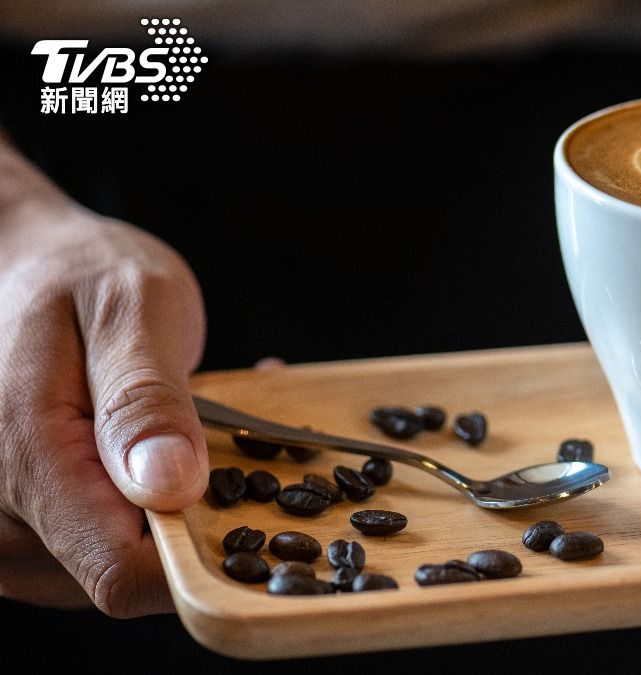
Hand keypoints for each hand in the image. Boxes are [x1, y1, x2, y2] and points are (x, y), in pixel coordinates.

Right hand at [0, 194, 207, 615]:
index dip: (194, 561)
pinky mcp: (28, 525)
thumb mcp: (132, 308)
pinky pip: (100, 546)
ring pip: (118, 567)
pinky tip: (167, 449)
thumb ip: (147, 399)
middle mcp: (2, 511)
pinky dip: (146, 509)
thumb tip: (170, 488)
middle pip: (125, 576)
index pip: (118, 573)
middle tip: (222, 431)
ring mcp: (8, 526)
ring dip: (173, 511)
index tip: (247, 505)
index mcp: (27, 458)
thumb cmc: (82, 274)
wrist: (30, 265)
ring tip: (195, 425)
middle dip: (192, 519)